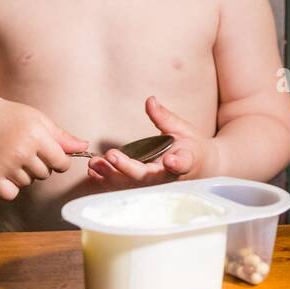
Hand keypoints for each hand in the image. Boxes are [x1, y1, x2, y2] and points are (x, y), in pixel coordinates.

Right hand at [0, 100, 88, 200]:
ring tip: (12, 156)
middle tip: (25, 150)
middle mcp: (22, 151)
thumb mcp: (39, 120)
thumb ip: (61, 136)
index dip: (59, 161)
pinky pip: (11, 194)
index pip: (62, 163)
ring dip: (24, 174)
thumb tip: (84, 146)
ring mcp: (6, 165)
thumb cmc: (12, 118)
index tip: (50, 154)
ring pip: (28, 183)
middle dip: (40, 165)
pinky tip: (5, 172)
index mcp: (37, 136)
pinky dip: (10, 187)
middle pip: (45, 174)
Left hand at [87, 96, 218, 187]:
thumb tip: (150, 101)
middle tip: (111, 156)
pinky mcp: (142, 187)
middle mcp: (167, 177)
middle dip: (127, 168)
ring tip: (94, 164)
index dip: (176, 164)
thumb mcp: (182, 128)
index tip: (170, 160)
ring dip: (112, 175)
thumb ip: (164, 117)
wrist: (196, 167)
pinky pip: (124, 186)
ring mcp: (153, 185)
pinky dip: (108, 180)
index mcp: (185, 161)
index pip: (182, 164)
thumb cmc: (190, 147)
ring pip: (132, 185)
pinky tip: (93, 173)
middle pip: (147, 177)